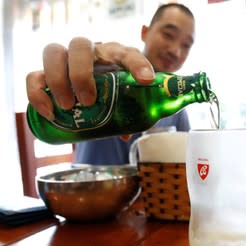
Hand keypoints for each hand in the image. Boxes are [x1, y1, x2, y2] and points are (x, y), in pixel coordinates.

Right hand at [26, 37, 154, 120]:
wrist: (98, 83)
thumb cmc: (116, 88)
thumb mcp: (130, 97)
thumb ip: (133, 112)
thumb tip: (127, 134)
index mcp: (116, 54)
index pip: (128, 54)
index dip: (138, 65)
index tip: (146, 80)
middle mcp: (90, 51)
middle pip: (79, 45)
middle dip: (81, 74)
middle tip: (88, 101)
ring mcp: (66, 58)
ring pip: (53, 53)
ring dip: (57, 81)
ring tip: (68, 107)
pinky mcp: (47, 72)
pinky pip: (34, 75)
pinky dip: (36, 93)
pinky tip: (48, 113)